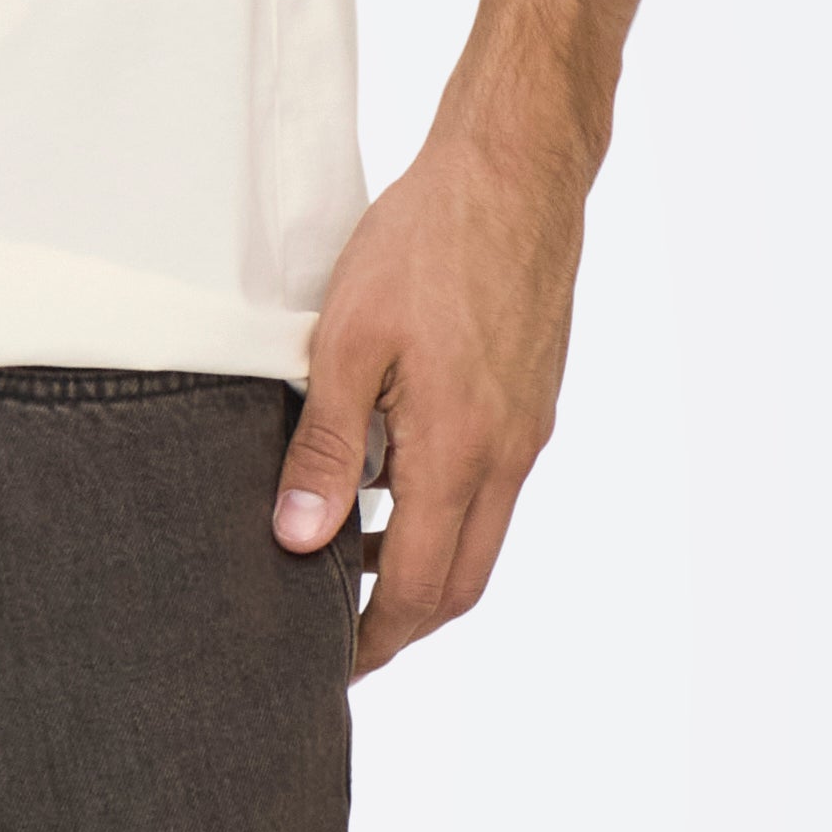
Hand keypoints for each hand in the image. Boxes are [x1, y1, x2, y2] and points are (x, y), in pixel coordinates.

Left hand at [273, 103, 588, 673]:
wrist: (516, 165)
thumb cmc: (428, 239)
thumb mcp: (348, 342)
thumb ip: (326, 448)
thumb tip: (298, 540)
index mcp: (460, 452)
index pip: (422, 590)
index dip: (375, 641)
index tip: (330, 666)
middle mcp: (508, 454)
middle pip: (461, 581)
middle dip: (401, 621)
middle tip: (336, 633)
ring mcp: (528, 427)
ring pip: (480, 533)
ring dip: (422, 562)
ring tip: (350, 557)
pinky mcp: (533, 397)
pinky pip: (492, 484)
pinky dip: (443, 509)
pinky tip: (391, 477)